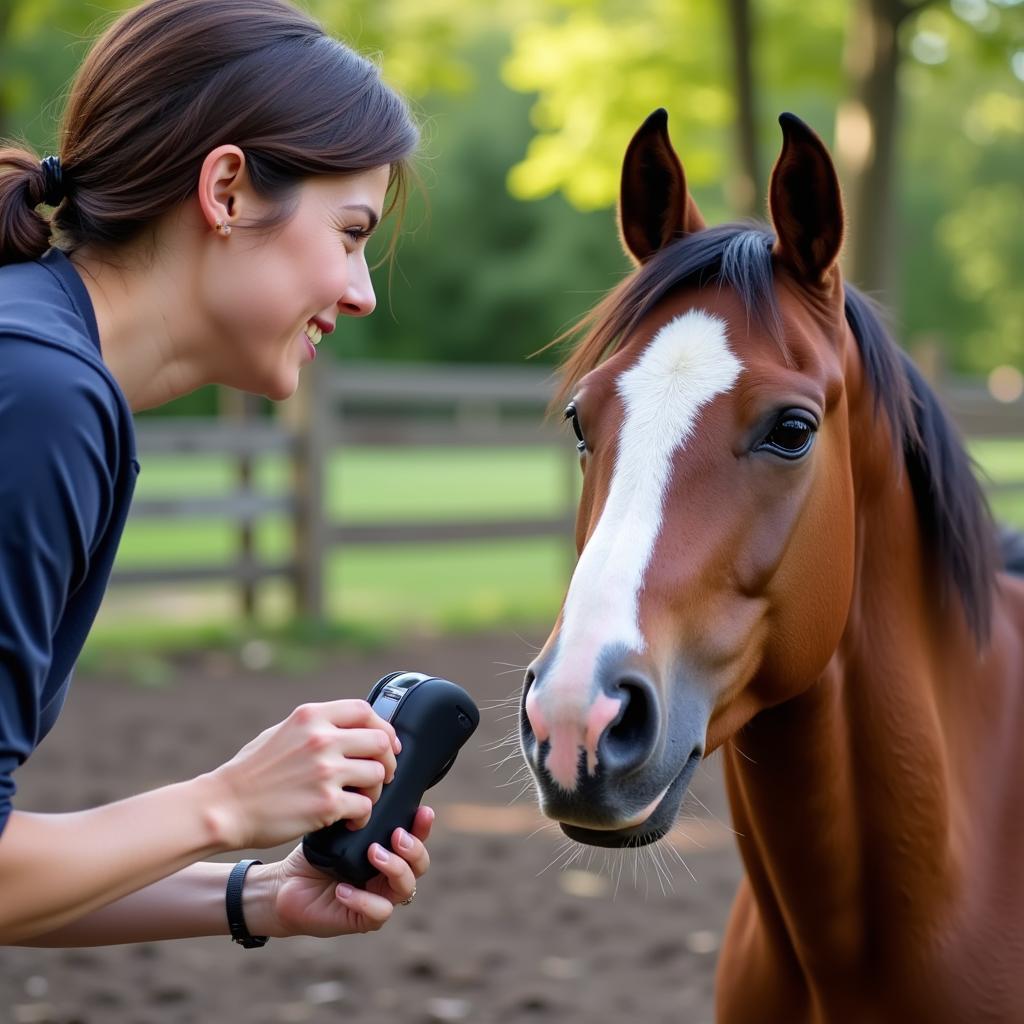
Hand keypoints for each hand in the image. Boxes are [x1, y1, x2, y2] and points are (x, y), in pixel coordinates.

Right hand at [201, 700, 400, 849]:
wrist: (224, 807)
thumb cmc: (250, 772)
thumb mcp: (281, 732)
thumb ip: (315, 726)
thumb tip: (350, 728)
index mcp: (310, 717)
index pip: (365, 711)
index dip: (383, 728)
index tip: (387, 744)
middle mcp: (321, 739)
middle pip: (380, 742)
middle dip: (388, 760)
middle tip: (383, 776)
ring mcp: (325, 771)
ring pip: (377, 775)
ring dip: (375, 791)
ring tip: (361, 801)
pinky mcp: (325, 804)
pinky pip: (364, 807)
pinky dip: (362, 817)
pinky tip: (349, 821)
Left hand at [253, 806, 433, 936]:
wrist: (285, 886)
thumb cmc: (314, 855)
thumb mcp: (338, 828)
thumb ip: (360, 815)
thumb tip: (372, 788)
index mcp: (388, 852)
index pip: (416, 839)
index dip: (424, 827)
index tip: (423, 811)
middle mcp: (388, 876)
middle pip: (420, 865)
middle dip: (414, 848)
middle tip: (397, 835)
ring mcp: (378, 898)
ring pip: (406, 888)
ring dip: (395, 869)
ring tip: (373, 854)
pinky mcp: (363, 920)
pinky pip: (378, 912)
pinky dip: (363, 899)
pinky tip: (343, 889)